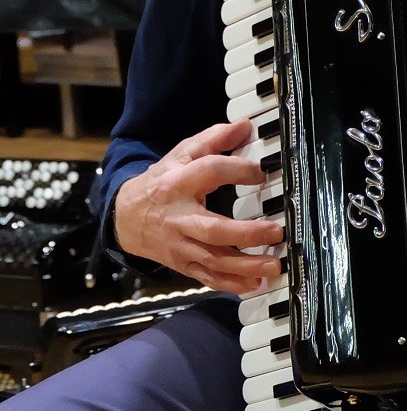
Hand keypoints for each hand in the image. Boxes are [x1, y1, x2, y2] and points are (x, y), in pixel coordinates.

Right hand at [113, 119, 283, 293]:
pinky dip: (230, 284)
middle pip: (213, 229)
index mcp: (178, 183)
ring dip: (245, 266)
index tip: (262, 174)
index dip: (238, 170)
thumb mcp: (180, 155)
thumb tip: (244, 126)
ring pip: (213, 260)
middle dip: (246, 234)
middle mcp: (179, 217)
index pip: (210, 172)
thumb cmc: (160, 183)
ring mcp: (180, 245)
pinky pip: (207, 277)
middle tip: (276, 231)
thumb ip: (213, 139)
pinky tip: (253, 284)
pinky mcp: (182, 264)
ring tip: (273, 266)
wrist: (125, 217)